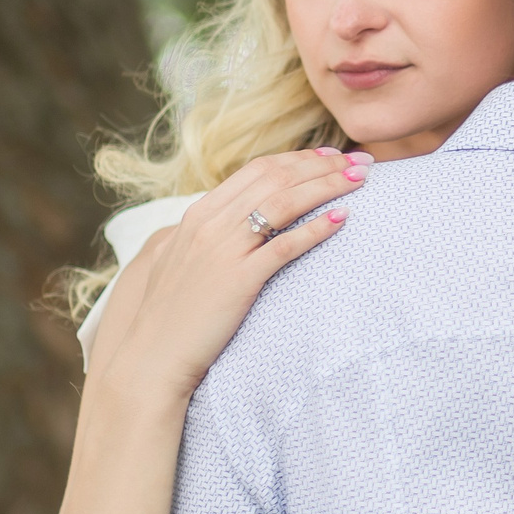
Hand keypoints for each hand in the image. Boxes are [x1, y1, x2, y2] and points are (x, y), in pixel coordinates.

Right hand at [88, 148, 365, 400]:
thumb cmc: (169, 316)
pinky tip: (342, 218)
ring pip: (285, 202)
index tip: (328, 157)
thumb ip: (205, 235)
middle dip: (322, 165)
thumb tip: (231, 221)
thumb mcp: (180, 261)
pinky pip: (285, 245)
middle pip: (276, 177)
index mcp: (198, 215)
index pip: (257, 169)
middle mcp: (210, 224)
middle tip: (360, 162)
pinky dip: (316, 227)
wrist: (152, 357)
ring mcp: (224, 250)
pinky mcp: (239, 280)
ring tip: (360, 180)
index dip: (298, 158)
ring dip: (327, 185)